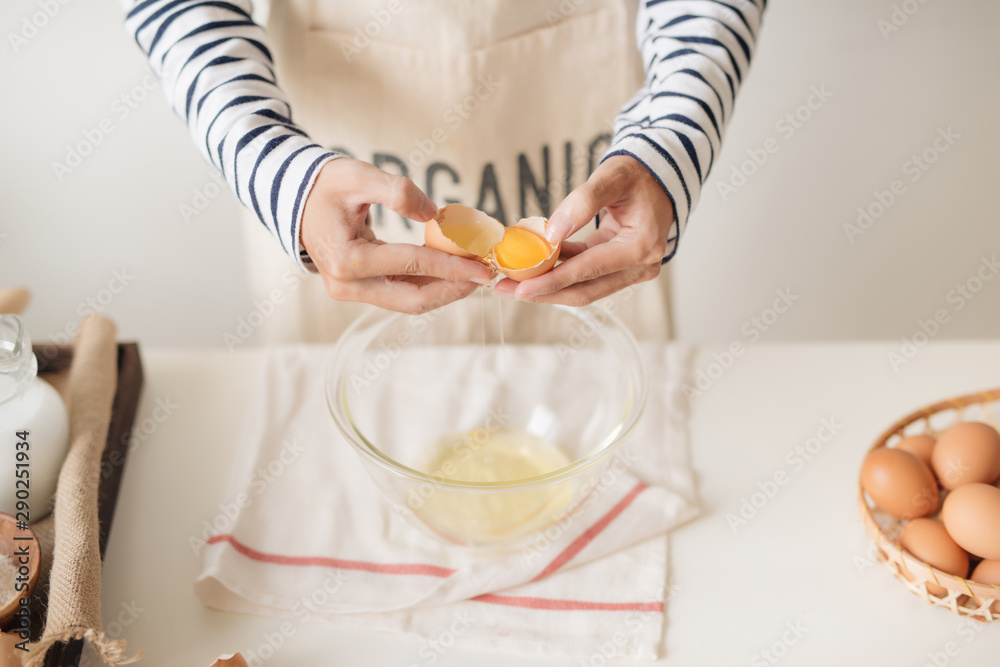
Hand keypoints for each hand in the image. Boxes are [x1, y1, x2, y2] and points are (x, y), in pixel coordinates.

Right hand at [300, 159, 493, 314]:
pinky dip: (425, 285)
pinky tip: (448, 272)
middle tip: (483, 276)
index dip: (452, 266)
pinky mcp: (356, 290)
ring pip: (406, 302)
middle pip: (412, 300)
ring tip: (470, 274)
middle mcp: (347, 284)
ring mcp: (350, 292)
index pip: (413, 265)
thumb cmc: (326, 185)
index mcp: (348, 259)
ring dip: (442, 290)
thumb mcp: (358, 175)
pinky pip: (397, 294)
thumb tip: (434, 215)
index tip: (483, 266)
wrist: (295, 199)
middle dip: (452, 289)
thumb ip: (397, 191)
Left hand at [494, 155, 673, 304]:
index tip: (520, 288)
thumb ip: (582, 202)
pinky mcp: (620, 267)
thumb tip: (550, 234)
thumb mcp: (611, 177)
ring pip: (584, 288)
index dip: (552, 282)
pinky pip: (586, 275)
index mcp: (641, 247)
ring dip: (548, 286)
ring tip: (511, 282)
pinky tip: (532, 267)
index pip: (588, 271)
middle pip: (584, 291)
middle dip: (543, 292)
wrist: (660, 175)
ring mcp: (632, 270)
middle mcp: (640, 266)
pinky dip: (560, 272)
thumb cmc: (638, 173)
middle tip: (504, 289)